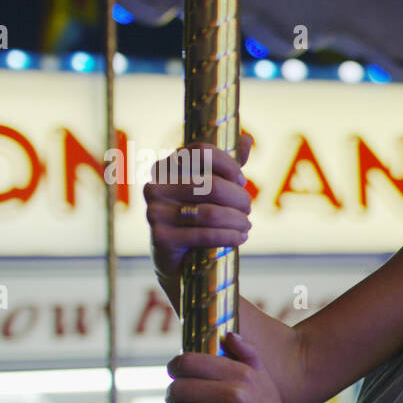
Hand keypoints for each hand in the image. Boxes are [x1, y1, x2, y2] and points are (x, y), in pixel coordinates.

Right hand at [146, 133, 253, 285]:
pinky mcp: (160, 237)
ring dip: (238, 220)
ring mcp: (154, 212)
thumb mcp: (212, 191)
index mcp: (165, 168)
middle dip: (239, 198)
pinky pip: (205, 234)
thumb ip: (227, 166)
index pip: (200, 151)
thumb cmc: (199, 219)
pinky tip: (240, 238)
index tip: (242, 181)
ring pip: (210, 212)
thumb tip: (247, 139)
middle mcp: (154, 186)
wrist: (180, 263)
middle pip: (210, 185)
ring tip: (247, 226)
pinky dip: (230, 236)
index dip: (228, 165)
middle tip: (248, 210)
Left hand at [164, 331, 313, 402]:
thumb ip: (248, 354)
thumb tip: (229, 335)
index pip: (189, 362)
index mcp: (243, 375)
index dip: (175, 366)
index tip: (175, 372)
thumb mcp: (264, 379)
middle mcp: (235, 395)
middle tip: (178, 399)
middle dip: (173, 394)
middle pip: (179, 388)